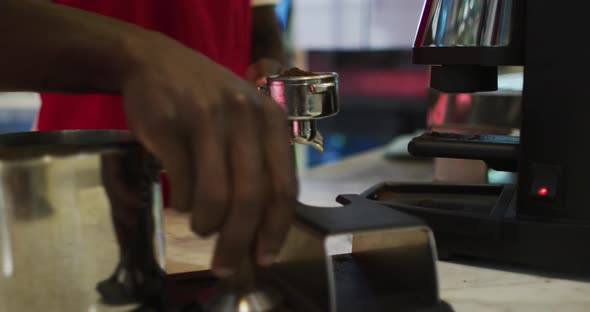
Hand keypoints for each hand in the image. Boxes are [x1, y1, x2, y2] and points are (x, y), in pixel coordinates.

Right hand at [121, 33, 296, 276]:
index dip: (276, 229)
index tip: (265, 256)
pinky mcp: (170, 124)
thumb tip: (262, 228)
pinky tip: (181, 203)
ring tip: (200, 227)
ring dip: (207, 225)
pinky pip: (182, 182)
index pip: (284, 186)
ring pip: (216, 196)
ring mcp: (206, 117)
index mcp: (271, 118)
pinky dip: (182, 204)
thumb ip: (260, 164)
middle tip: (225, 265)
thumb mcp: (245, 120)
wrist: (155, 61)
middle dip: (238, 242)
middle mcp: (244, 115)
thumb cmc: (207, 101)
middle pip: (250, 198)